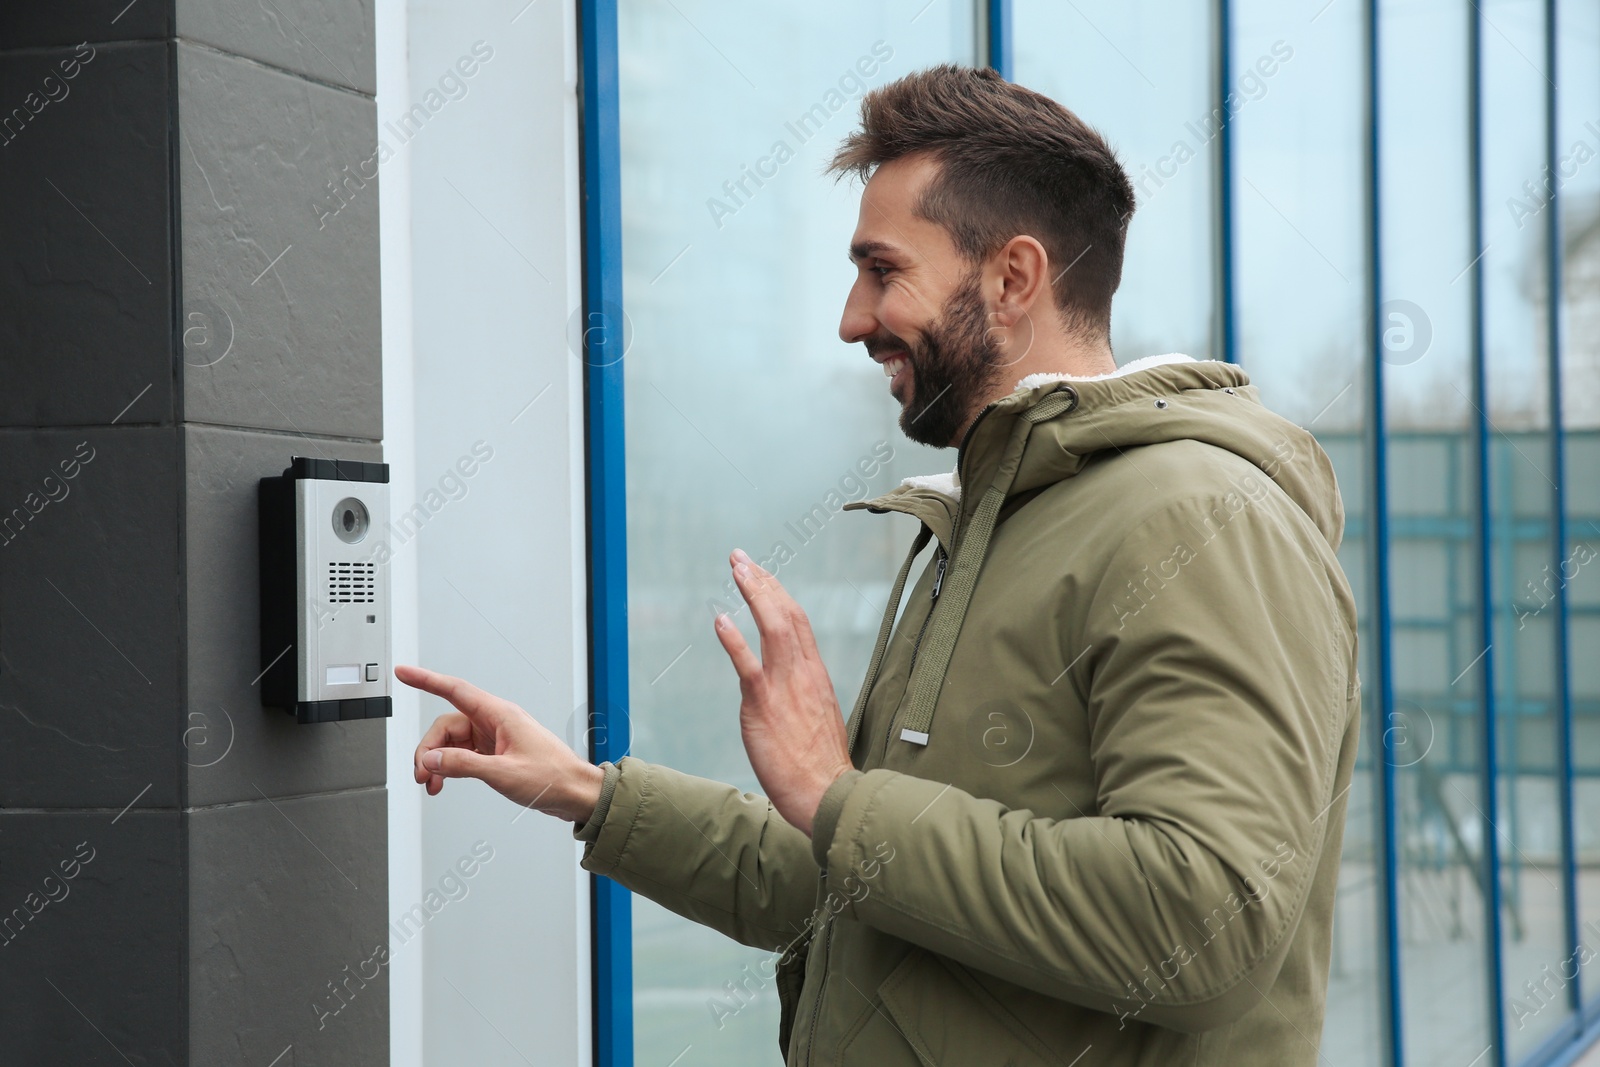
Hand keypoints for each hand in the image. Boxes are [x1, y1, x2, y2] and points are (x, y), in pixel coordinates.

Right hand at [398, 664, 604, 823]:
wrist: (574, 792)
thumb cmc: (552, 776)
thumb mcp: (503, 773)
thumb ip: (464, 765)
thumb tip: (432, 760)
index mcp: (500, 714)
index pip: (454, 690)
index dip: (426, 680)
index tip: (405, 673)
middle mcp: (495, 722)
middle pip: (446, 726)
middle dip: (429, 749)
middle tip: (423, 775)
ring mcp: (495, 738)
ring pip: (453, 743)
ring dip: (438, 762)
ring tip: (432, 783)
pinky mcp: (496, 753)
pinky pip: (463, 755)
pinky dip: (450, 768)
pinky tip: (445, 782)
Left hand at [713, 549, 852, 835]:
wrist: (828, 795)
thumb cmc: (821, 768)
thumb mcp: (817, 720)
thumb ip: (802, 698)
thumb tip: (787, 692)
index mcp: (816, 676)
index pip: (798, 623)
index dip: (778, 594)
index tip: (762, 574)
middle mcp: (804, 674)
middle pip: (786, 614)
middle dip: (763, 581)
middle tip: (741, 557)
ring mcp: (785, 688)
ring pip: (773, 627)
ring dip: (754, 593)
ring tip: (737, 568)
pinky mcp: (765, 706)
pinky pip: (749, 666)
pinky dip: (734, 639)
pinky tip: (721, 619)